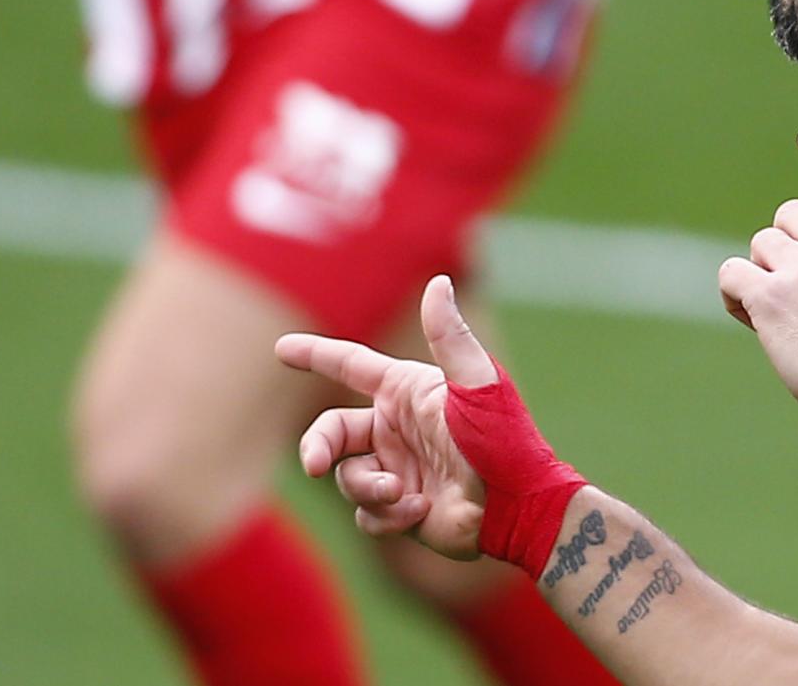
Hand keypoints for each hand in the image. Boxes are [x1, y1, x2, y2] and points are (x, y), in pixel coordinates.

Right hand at [277, 275, 497, 558]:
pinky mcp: (401, 509)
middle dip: (317, 447)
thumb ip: (449, 336)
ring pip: (348, 477)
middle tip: (314, 466)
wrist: (517, 507)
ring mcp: (398, 470)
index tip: (280, 350)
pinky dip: (388, 516)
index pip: (350, 366)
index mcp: (407, 393)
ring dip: (369, 487)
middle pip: (331, 431)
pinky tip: (421, 511)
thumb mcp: (476, 385)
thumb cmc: (502, 440)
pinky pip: (368, 514)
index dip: (315, 355)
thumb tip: (438, 281)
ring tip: (404, 493)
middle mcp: (397, 429)